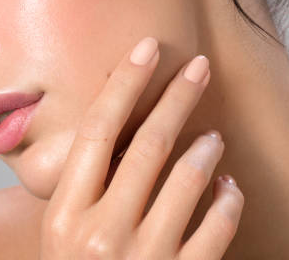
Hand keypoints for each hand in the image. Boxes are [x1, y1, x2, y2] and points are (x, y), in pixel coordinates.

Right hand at [39, 37, 243, 258]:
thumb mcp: (60, 230)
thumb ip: (83, 185)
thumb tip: (116, 131)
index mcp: (66, 212)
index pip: (98, 130)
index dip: (124, 84)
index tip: (147, 49)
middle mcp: (102, 232)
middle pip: (149, 145)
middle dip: (177, 98)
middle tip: (199, 67)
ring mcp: (143, 258)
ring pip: (187, 182)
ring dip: (206, 148)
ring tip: (213, 134)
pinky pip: (216, 230)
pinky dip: (228, 201)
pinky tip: (229, 187)